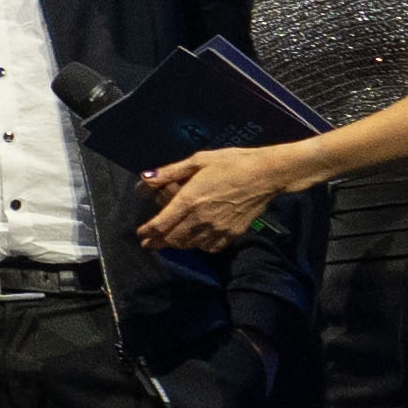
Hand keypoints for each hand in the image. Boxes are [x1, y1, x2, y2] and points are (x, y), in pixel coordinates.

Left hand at [137, 140, 305, 256]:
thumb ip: (170, 172)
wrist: (267, 173)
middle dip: (157, 242)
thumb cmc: (232, 162)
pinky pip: (210, 247)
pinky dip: (199, 246)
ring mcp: (218, 228)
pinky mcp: (232, 233)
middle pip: (173, 239)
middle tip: (148, 243)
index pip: (161, 224)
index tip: (140, 234)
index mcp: (190, 200)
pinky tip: (196, 241)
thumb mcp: (198, 160)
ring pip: (190, 245)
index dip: (148, 232)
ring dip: (177, 245)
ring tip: (168, 242)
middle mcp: (201, 218)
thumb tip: (145, 178)